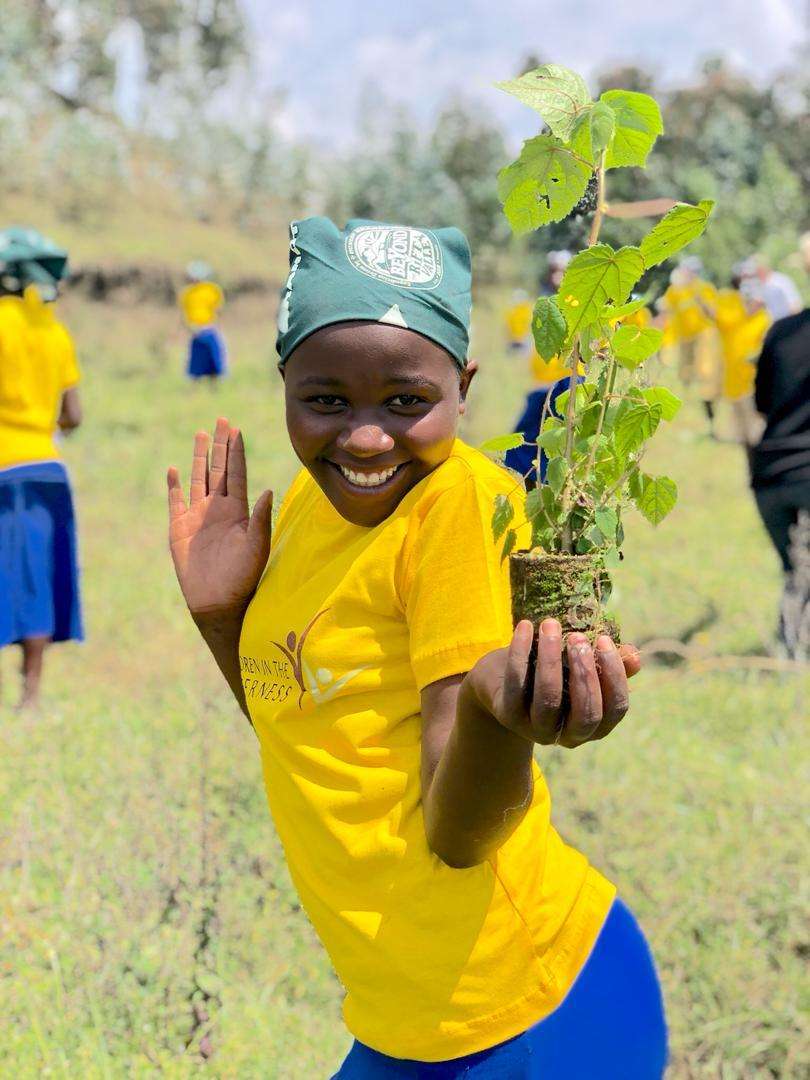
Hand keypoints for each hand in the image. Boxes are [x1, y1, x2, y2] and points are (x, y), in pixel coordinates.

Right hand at [167, 417, 272, 616]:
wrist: (218, 601)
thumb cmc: (242, 577)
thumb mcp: (256, 547)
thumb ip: (261, 519)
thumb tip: (270, 490)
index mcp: (238, 511)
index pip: (236, 474)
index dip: (236, 452)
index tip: (237, 429)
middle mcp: (218, 509)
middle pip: (218, 469)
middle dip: (220, 445)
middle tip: (222, 420)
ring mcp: (197, 517)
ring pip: (198, 479)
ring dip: (199, 457)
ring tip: (201, 434)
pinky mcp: (179, 529)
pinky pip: (175, 501)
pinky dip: (174, 485)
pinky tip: (174, 469)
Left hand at [466, 619, 640, 748]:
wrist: (502, 680)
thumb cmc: (553, 670)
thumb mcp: (580, 665)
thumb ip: (607, 663)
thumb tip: (635, 657)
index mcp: (595, 726)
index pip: (615, 709)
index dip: (615, 676)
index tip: (604, 640)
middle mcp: (569, 735)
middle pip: (586, 713)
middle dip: (585, 673)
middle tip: (578, 637)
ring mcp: (536, 729)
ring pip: (549, 699)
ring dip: (551, 659)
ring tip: (551, 625)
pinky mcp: (508, 715)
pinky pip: (517, 683)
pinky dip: (520, 651)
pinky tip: (526, 626)